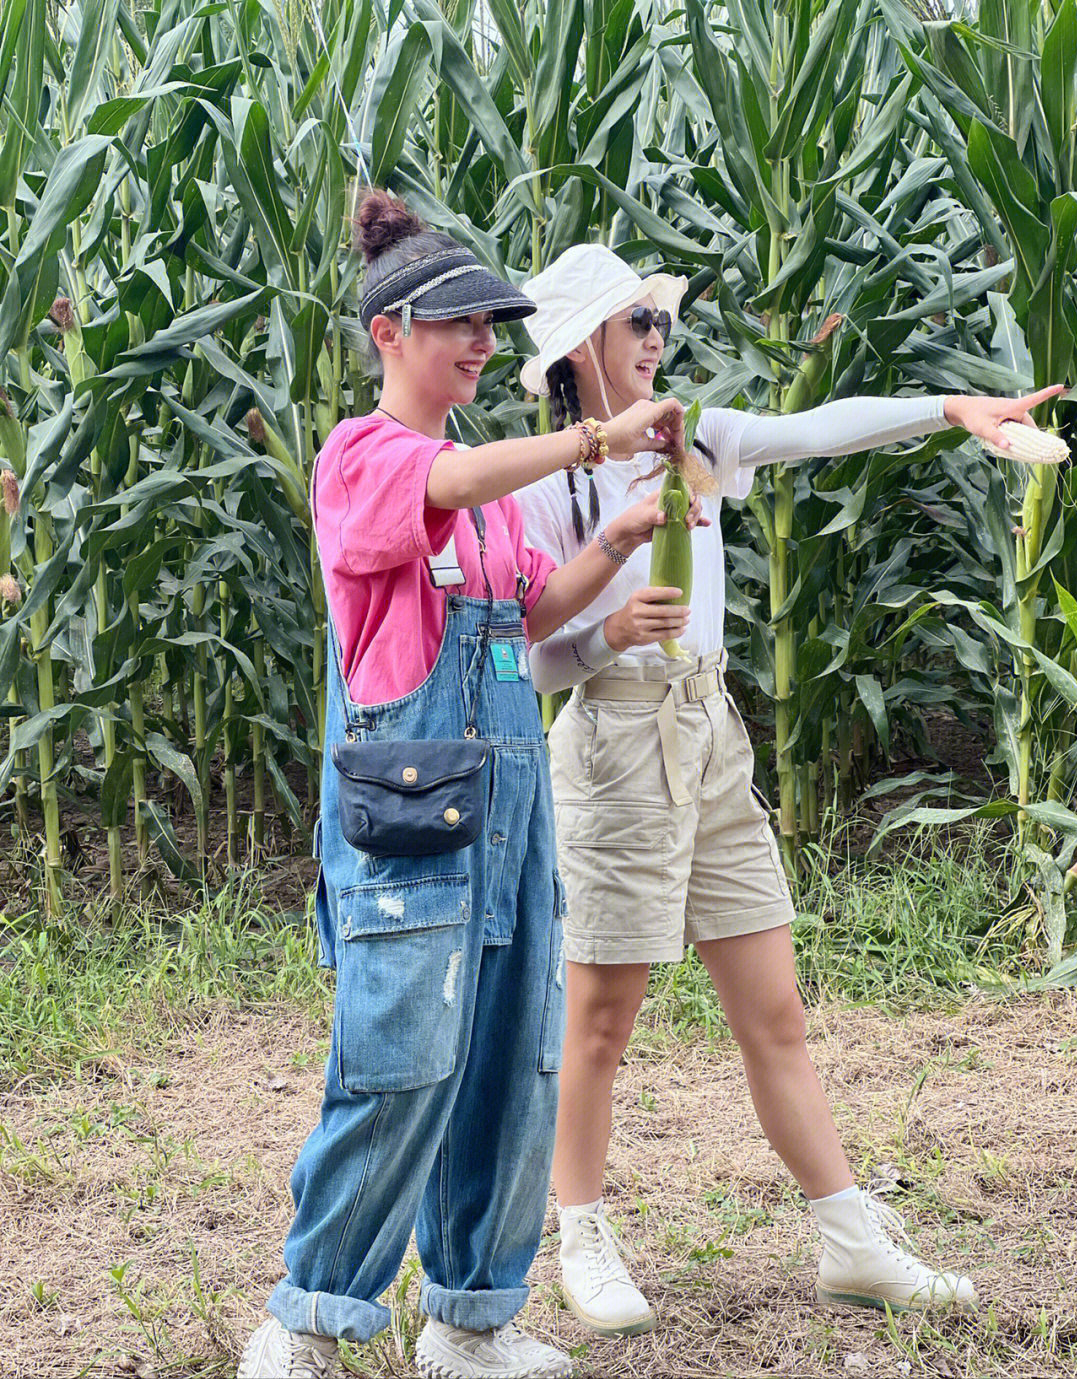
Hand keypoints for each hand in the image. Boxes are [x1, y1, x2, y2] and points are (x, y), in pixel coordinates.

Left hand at [603, 397, 684, 459]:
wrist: (603, 437)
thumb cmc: (620, 440)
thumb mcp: (641, 445)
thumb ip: (659, 444)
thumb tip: (670, 446)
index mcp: (649, 410)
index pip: (674, 405)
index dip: (681, 420)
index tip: (679, 436)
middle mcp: (648, 405)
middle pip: (670, 413)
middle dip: (675, 428)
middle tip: (677, 445)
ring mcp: (643, 407)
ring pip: (664, 416)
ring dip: (669, 429)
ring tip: (670, 444)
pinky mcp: (639, 412)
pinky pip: (656, 417)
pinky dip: (661, 427)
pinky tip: (662, 439)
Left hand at [603, 491, 708, 554]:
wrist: (630, 533)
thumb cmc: (633, 519)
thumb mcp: (642, 515)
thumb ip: (653, 515)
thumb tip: (663, 517)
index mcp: (665, 493)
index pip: (683, 488)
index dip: (691, 494)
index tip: (692, 503)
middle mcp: (673, 501)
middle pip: (692, 500)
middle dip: (694, 509)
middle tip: (688, 522)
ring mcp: (676, 512)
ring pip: (693, 510)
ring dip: (696, 517)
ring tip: (690, 527)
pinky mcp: (676, 523)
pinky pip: (690, 521)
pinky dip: (699, 522)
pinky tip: (706, 524)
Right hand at [604, 587, 690, 651]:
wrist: (619, 628)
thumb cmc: (633, 610)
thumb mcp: (638, 598)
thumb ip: (652, 595)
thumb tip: (675, 595)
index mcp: (636, 598)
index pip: (654, 594)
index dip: (668, 593)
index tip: (680, 592)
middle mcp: (637, 611)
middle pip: (663, 611)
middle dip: (679, 611)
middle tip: (688, 610)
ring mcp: (640, 626)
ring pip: (665, 624)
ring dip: (679, 622)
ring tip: (686, 620)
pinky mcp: (645, 638)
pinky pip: (664, 635)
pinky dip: (676, 632)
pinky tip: (682, 629)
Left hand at [944, 385, 1065, 448]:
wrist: (960, 409)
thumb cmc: (972, 416)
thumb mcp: (983, 428)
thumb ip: (995, 437)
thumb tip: (1008, 446)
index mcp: (1012, 407)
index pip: (1033, 399)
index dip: (1047, 394)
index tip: (1060, 386)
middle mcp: (1013, 408)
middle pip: (1028, 422)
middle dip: (1030, 435)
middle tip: (1031, 451)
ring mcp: (1008, 412)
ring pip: (1020, 426)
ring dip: (1020, 436)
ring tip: (1015, 448)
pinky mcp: (1003, 416)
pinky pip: (1014, 426)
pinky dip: (1013, 434)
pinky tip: (1006, 442)